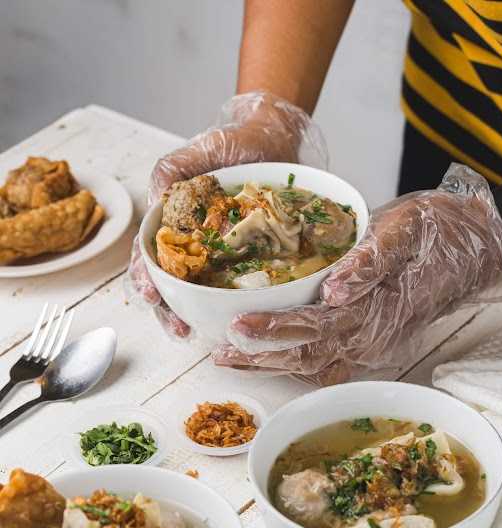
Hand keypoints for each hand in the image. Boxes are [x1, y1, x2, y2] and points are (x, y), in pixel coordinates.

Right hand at [127, 91, 326, 338]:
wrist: (272, 138)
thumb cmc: (229, 144)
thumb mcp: (193, 153)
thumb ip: (168, 174)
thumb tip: (153, 204)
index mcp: (172, 225)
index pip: (150, 258)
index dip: (147, 279)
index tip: (152, 295)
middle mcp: (193, 244)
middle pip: (172, 285)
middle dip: (169, 311)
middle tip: (179, 329)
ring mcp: (221, 254)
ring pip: (201, 292)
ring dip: (195, 315)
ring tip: (198, 332)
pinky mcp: (250, 256)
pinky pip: (239, 284)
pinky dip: (232, 303)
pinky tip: (236, 318)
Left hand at [213, 164, 501, 384]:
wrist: (462, 252)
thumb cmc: (429, 236)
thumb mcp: (402, 231)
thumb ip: (369, 261)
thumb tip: (335, 289)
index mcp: (375, 308)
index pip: (316, 325)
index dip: (276, 328)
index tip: (241, 324)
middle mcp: (370, 337)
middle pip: (308, 354)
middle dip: (261, 354)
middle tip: (222, 350)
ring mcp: (369, 347)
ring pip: (313, 365)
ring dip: (270, 365)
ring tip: (231, 358)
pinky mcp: (367, 346)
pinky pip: (325, 365)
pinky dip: (291, 364)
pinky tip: (265, 358)